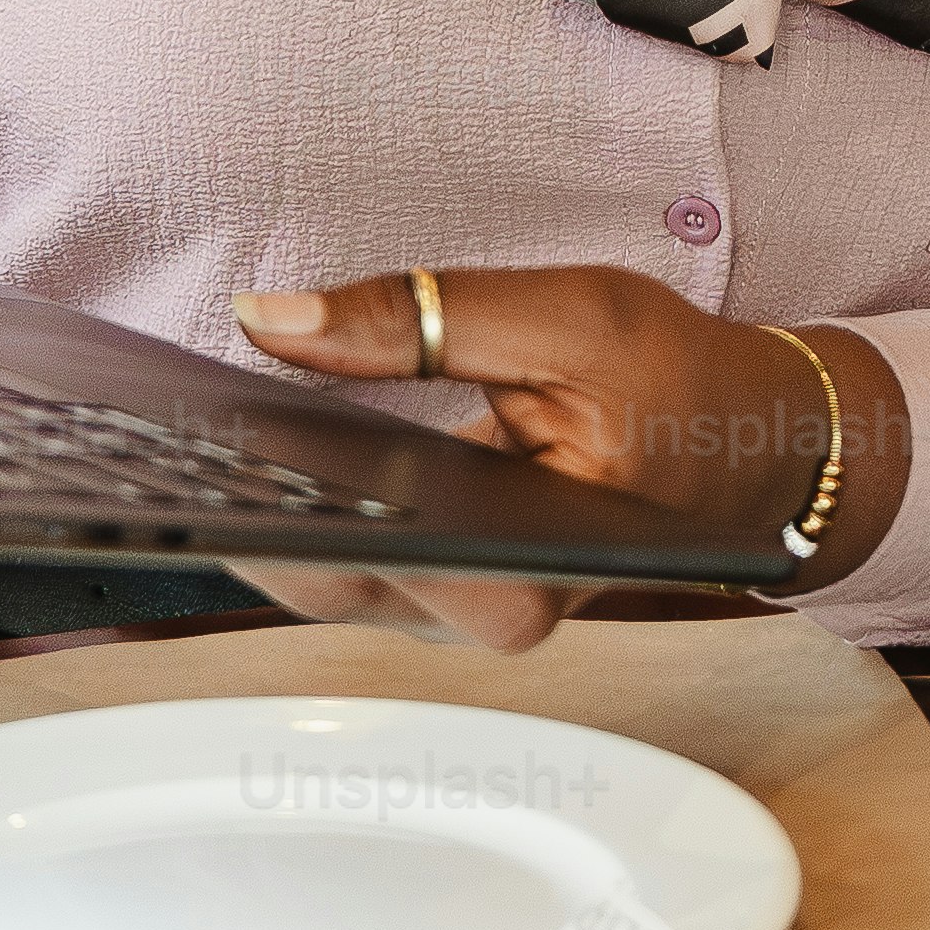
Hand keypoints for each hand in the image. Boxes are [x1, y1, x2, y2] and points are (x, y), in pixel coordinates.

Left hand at [227, 265, 899, 649]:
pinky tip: (248, 434)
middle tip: (170, 427)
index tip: (212, 452)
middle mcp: (477, 612)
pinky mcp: (433, 580)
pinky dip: (295, 493)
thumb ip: (422, 317)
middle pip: (322, 575)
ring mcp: (449, 606)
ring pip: (319, 569)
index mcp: (528, 576)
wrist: (758, 448)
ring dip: (260, 500)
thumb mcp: (572, 317)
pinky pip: (341, 547)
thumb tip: (268, 318)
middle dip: (246, 501)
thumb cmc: (687, 386)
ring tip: (195, 421)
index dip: (283, 509)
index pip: (372, 563)